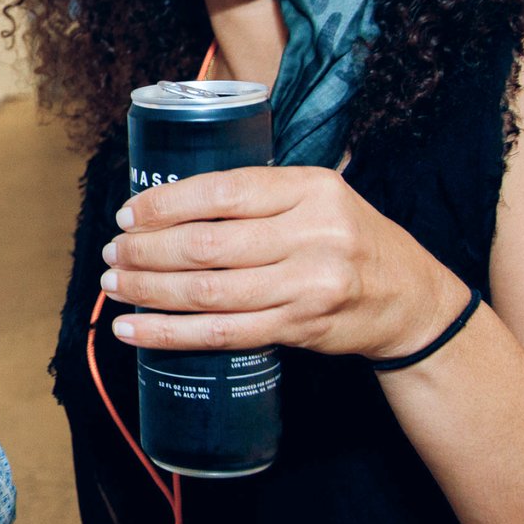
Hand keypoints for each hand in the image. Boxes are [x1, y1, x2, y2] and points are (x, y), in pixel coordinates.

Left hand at [100, 166, 464, 361]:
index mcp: (312, 189)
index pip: (224, 192)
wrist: (409, 299)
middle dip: (147, 250)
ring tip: (114, 284)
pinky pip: (221, 334)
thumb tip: (172, 195)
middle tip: (114, 251)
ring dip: (149, 290)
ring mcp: (307, 286)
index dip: (166, 203)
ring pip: (208, 292)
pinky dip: (169, 333)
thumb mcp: (320, 196)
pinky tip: (132, 330)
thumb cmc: (350, 238)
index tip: (128, 213)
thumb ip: (262, 193)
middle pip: (208, 245)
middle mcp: (312, 235)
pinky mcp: (298, 328)